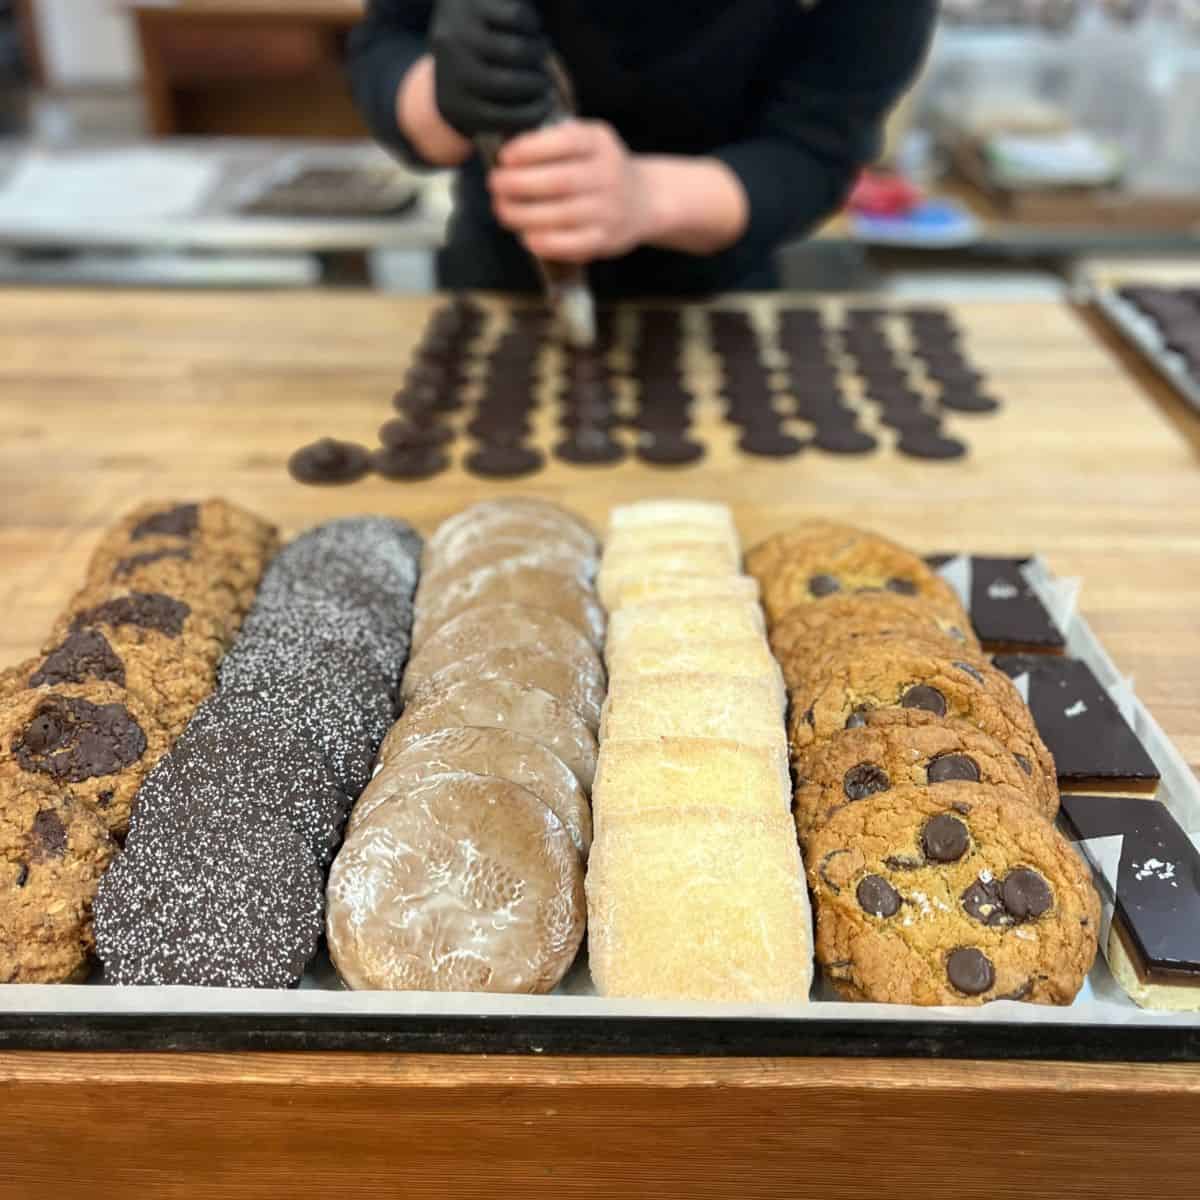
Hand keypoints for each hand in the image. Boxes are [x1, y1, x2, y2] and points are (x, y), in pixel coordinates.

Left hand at [430, 0, 551, 138]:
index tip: (548, 105)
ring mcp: (458, 33)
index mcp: (453, 103)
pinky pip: (517, 20)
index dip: (533, 114)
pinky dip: (532, 26)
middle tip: (546, 78)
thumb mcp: (480, 103)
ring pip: (518, 52)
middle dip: (538, 83)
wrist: (450, 22)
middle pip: (511, 84)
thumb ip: (507, 120)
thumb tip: (543, 136)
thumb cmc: (475, 72)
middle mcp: (451, 68)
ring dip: (538, 53)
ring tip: (542, 51)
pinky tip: (532, 29)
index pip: (503, 118)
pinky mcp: (469, 4)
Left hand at [489, 120, 656, 262]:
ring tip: (503, 210)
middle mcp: (608, 175)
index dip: (529, 150)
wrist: (643, 200)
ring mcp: (608, 211)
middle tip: (495, 186)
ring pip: (560, 216)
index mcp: (599, 143)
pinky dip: (543, 242)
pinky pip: (570, 245)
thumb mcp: (587, 140)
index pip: (564, 143)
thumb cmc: (599, 168)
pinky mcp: (605, 240)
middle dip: (518, 185)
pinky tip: (526, 235)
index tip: (505, 157)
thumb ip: (555, 141)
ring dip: (523, 215)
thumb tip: (507, 156)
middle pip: (557, 182)